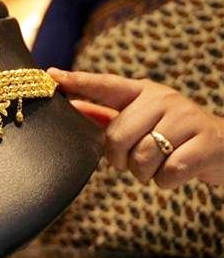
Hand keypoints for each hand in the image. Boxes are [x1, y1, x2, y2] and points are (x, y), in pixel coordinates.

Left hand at [48, 68, 223, 187]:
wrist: (223, 147)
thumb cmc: (171, 135)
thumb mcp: (141, 120)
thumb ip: (108, 115)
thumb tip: (73, 107)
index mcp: (143, 92)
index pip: (105, 85)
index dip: (77, 81)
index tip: (50, 76)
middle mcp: (163, 99)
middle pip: (117, 137)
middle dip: (120, 159)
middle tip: (133, 160)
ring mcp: (186, 118)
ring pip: (141, 158)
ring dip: (145, 172)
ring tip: (158, 164)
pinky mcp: (205, 143)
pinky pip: (167, 174)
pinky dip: (166, 182)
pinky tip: (176, 171)